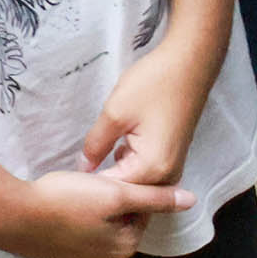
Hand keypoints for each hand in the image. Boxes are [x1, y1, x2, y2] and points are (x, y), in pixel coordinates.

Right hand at [0, 169, 192, 257]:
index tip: (117, 173)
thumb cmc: (65, 201)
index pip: (143, 211)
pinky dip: (72, 217)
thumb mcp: (116, 193)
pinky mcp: (56, 253)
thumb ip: (154, 198)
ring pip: (97, 226)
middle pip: (120, 220)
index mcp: (125, 245)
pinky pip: (74, 231)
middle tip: (95, 179)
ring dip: (92, 208)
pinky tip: (61, 202)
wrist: (12, 215)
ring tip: (77, 189)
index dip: (132, 188)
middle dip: (112, 200)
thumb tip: (190, 201)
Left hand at [84, 36, 221, 189]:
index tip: (67, 183)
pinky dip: (129, 169)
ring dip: (117, 177)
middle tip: (76, 176)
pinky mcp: (173, 157)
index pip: (114, 191)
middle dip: (104, 187)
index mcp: (153, 169)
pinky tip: (114, 155)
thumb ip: (95, 146)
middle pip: (129, 194)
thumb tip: (83, 169)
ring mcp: (173, 167)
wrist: (190, 64)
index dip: (89, 187)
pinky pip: (147, 174)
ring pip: (138, 185)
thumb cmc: (154, 84)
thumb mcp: (115, 114)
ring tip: (93, 167)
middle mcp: (168, 175)